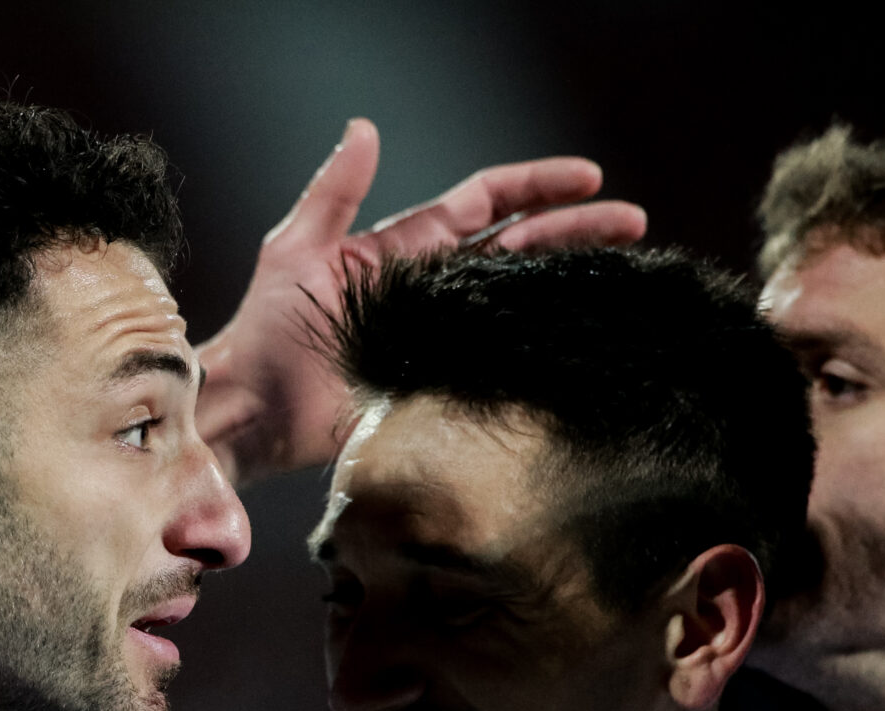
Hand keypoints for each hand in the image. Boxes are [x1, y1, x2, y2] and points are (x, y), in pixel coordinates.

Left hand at [196, 119, 647, 484]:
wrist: (250, 408)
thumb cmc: (264, 332)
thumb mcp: (296, 248)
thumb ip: (336, 191)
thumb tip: (364, 128)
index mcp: (407, 250)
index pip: (487, 206)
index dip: (536, 187)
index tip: (588, 177)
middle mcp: (433, 290)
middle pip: (521, 250)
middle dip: (577, 232)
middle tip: (634, 224)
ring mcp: (439, 337)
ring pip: (519, 301)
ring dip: (570, 285)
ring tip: (624, 274)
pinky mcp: (438, 384)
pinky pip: (498, 362)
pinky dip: (539, 348)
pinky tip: (580, 340)